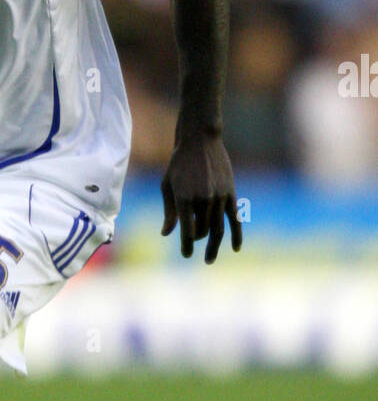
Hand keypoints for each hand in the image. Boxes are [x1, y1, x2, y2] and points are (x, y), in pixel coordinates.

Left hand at [161, 129, 242, 262]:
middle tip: (192, 241)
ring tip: (209, 259)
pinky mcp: (230, 193)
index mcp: (184, 199)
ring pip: (218, 229)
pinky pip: (235, 219)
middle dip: (196, 239)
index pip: (186, 231)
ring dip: (214, 246)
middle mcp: (203, 200)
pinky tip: (235, 248)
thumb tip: (166, 234)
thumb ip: (169, 212)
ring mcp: (218, 197)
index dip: (186, 246)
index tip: (186, 255)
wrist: (199, 141)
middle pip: (202, 231)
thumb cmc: (178, 164)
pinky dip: (236, 235)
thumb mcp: (167, 186)